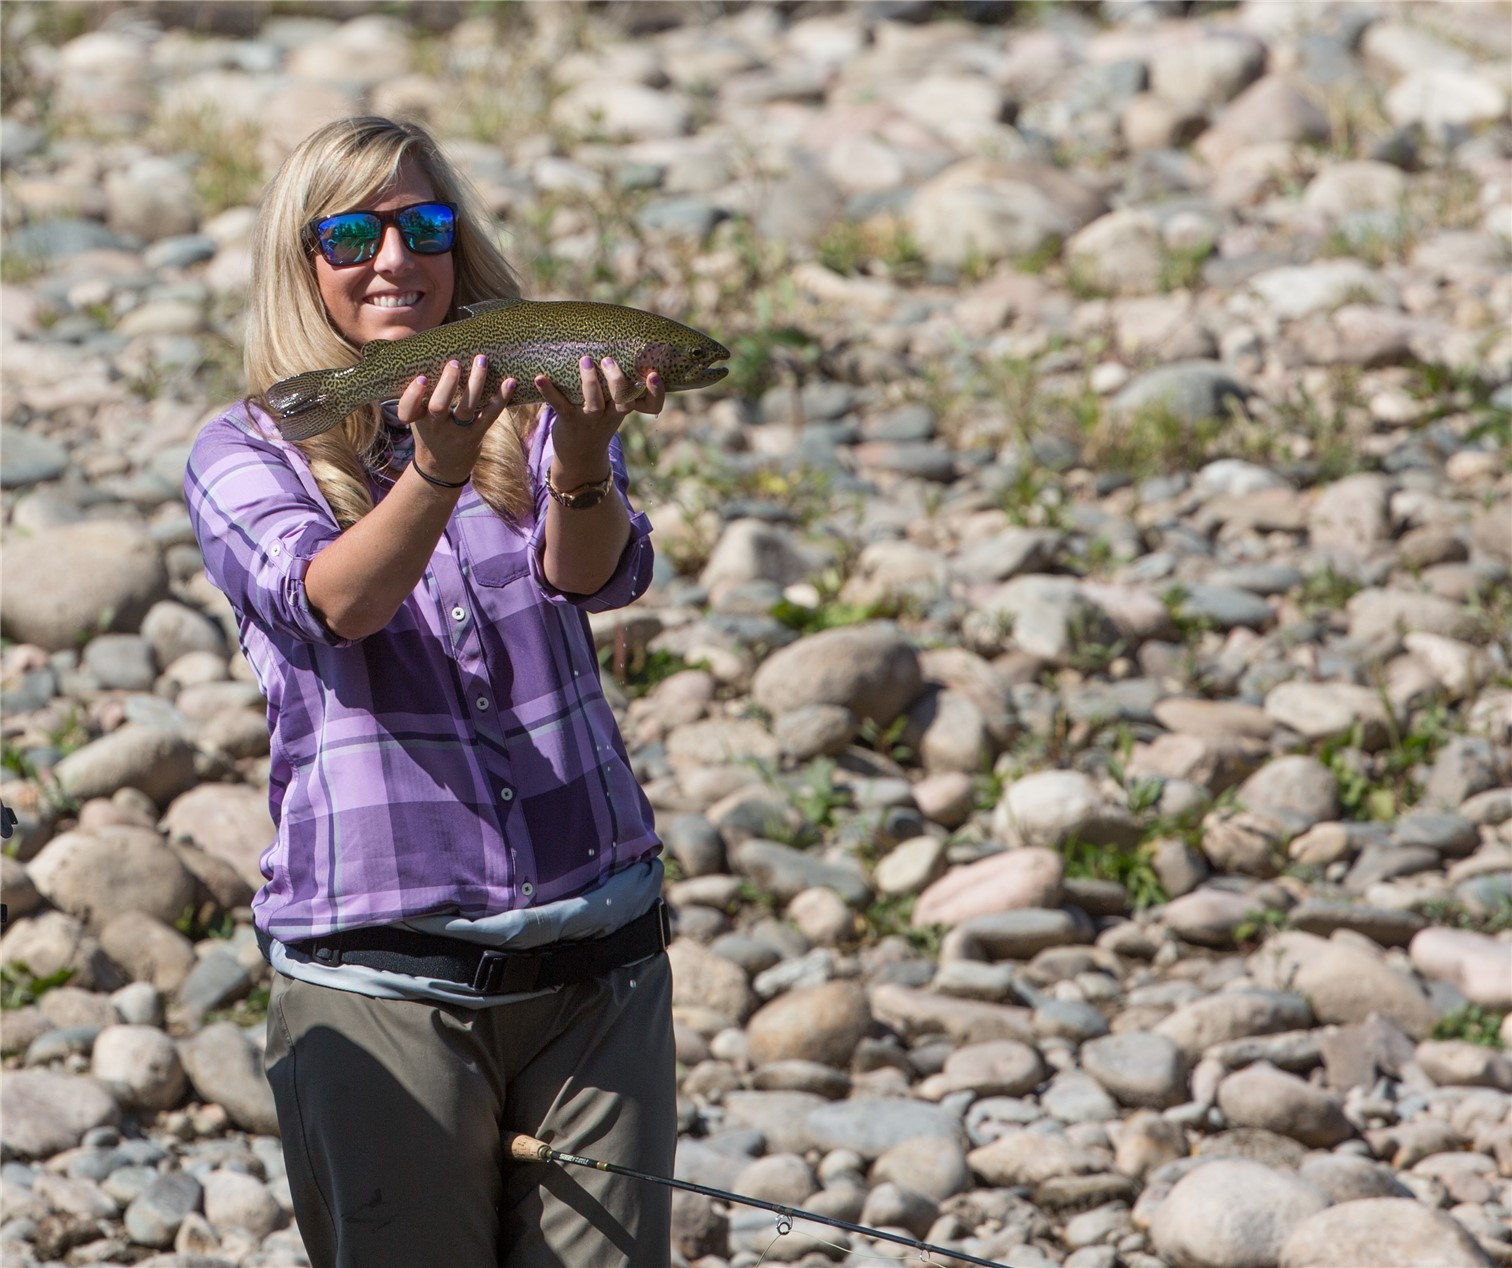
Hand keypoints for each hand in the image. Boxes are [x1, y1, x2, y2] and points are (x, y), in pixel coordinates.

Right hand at [399, 355, 516, 484]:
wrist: (441, 468)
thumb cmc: (429, 432)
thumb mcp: (417, 417)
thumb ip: (420, 395)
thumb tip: (427, 353)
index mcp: (417, 420)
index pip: (407, 409)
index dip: (413, 395)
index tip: (421, 378)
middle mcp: (436, 426)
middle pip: (439, 406)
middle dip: (447, 384)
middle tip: (455, 362)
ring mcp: (458, 432)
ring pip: (467, 407)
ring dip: (475, 383)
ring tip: (481, 360)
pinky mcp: (477, 434)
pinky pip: (490, 415)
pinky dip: (501, 398)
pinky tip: (510, 381)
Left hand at [535, 356, 664, 487]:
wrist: (579, 458)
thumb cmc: (598, 424)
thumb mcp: (614, 409)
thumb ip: (617, 387)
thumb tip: (617, 346)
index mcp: (624, 409)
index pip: (650, 405)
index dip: (656, 392)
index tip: (654, 374)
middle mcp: (610, 415)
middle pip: (622, 400)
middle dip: (617, 379)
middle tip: (608, 360)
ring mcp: (589, 420)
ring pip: (594, 403)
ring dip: (590, 381)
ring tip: (585, 360)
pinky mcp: (569, 421)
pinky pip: (559, 405)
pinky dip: (548, 391)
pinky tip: (540, 378)